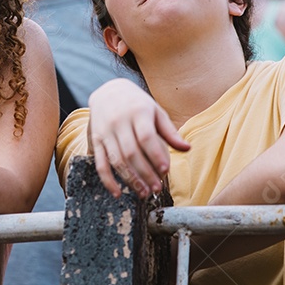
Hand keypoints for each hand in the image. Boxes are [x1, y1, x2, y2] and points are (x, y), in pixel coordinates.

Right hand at [86, 80, 189, 197]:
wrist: (108, 91)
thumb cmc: (137, 104)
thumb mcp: (156, 111)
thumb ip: (170, 131)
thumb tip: (188, 149)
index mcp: (137, 112)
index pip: (146, 137)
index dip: (155, 155)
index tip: (165, 171)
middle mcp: (119, 122)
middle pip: (131, 152)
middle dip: (144, 173)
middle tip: (156, 189)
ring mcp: (105, 132)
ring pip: (116, 160)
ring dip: (130, 179)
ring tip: (143, 193)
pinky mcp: (96, 141)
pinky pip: (100, 163)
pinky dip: (107, 180)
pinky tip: (118, 193)